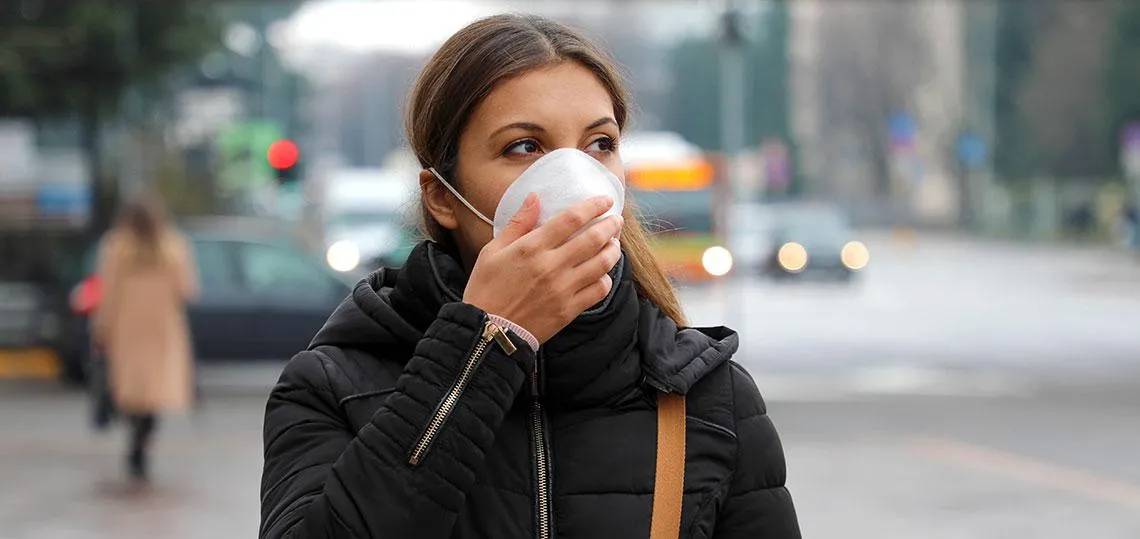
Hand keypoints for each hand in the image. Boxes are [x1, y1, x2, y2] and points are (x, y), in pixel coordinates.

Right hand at [463, 193, 623, 343]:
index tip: (605, 200)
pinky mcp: (568, 310)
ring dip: (613, 250)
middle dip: (611, 226)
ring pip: (602, 264)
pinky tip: (603, 273)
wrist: (487, 331)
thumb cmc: (486, 289)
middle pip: (594, 239)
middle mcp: (551, 266)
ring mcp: (563, 289)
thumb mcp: (492, 251)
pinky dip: (606, 279)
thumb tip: (535, 197)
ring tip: (614, 243)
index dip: (593, 206)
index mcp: (532, 248)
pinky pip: (598, 291)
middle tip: (616, 220)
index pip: (572, 219)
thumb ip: (518, 223)